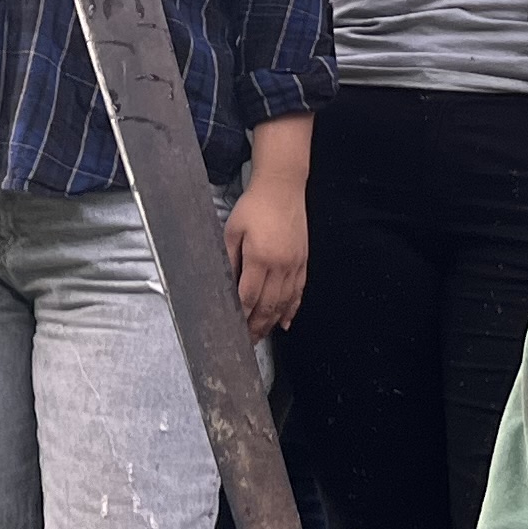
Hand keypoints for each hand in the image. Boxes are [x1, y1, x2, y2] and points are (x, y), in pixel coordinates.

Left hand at [226, 179, 309, 336]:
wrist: (283, 187)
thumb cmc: (254, 206)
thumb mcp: (233, 229)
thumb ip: (229, 257)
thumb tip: (224, 282)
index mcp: (260, 258)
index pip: (249, 296)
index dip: (241, 315)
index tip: (234, 328)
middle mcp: (280, 265)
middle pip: (268, 305)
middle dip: (256, 326)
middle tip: (247, 341)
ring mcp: (294, 264)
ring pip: (284, 302)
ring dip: (272, 322)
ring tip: (262, 336)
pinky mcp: (303, 261)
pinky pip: (298, 291)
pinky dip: (292, 309)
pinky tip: (285, 321)